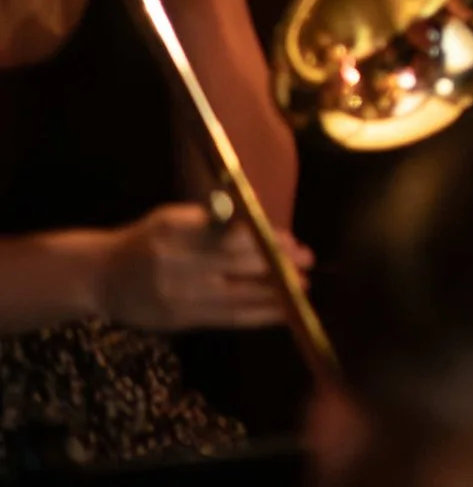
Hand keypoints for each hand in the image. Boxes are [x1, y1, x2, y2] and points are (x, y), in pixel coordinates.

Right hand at [94, 203, 313, 332]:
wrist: (99, 278)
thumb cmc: (145, 240)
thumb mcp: (173, 217)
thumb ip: (214, 219)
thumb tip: (262, 223)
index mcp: (175, 232)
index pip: (230, 236)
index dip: (266, 240)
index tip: (291, 241)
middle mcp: (175, 265)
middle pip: (238, 265)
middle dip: (278, 265)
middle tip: (308, 262)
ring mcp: (177, 297)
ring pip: (237, 296)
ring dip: (275, 294)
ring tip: (304, 289)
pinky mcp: (179, 320)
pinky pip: (226, 319)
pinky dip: (258, 316)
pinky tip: (282, 312)